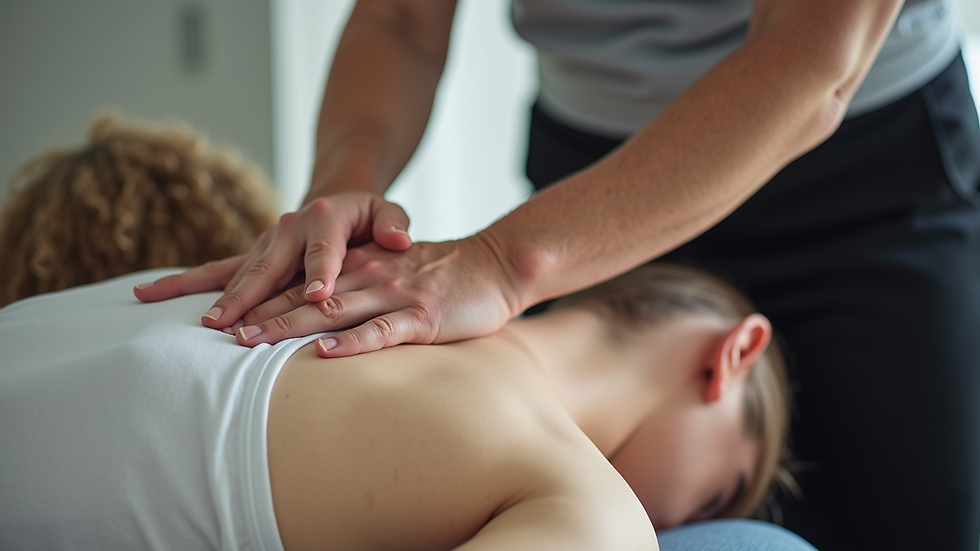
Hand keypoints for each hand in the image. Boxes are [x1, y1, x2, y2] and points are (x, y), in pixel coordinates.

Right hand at [133, 192, 412, 327]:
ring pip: (238, 272)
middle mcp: (289, 228)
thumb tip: (400, 240)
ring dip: (221, 298)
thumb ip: (394, 223)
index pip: (323, 249)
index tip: (315, 297)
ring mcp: (265, 243)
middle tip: (236, 324)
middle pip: (270, 266)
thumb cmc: (367, 216)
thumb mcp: (387, 211)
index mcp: (326, 218)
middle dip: (253, 296)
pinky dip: (185, 283)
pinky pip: (215, 270)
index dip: (320, 271)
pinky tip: (149, 294)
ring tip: (206, 324)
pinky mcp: (251, 256)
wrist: (336, 200)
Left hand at [227, 236, 521, 356]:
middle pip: (302, 295)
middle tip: (215, 332)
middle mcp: (366, 274)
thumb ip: (353, 289)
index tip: (213, 314)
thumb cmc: (439, 275)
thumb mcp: (389, 272)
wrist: (492, 265)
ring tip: (252, 342)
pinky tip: (326, 353)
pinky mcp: (421, 315)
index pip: (294, 280)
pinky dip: (353, 342)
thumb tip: (312, 318)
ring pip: (332, 309)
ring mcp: (392, 293)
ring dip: (289, 326)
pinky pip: (382, 330)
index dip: (254, 295)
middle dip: (257, 312)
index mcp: (354, 264)